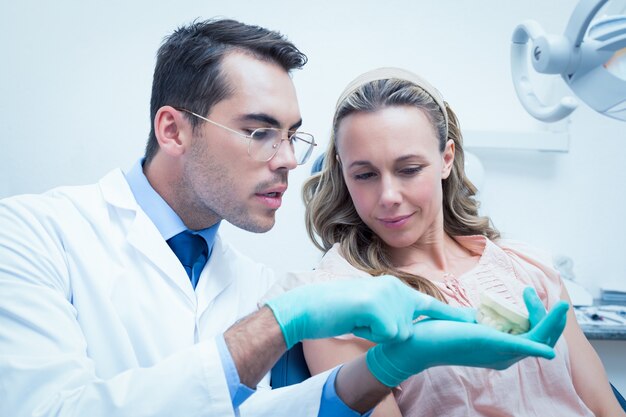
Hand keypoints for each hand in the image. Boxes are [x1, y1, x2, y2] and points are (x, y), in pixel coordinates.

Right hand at [264, 275, 474, 348]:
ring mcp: (389, 296)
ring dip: (376, 334)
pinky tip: (355, 320)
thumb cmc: (336, 310)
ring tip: (357, 320)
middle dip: (386, 332)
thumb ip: (391, 313)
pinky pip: (387, 336)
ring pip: (398, 335)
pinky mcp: (381, 308)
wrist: (310, 306)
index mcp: (394, 287)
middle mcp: (396, 288)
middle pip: (409, 328)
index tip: (475, 320)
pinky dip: (370, 335)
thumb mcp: (369, 309)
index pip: (428, 304)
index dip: (451, 316)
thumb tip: (402, 329)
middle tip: (363, 319)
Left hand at [366, 288, 568, 386]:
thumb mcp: (463, 325)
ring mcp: (501, 353)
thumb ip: (477, 321)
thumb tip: (480, 314)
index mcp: (500, 350)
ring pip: (540, 339)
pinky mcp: (495, 346)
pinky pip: (524, 349)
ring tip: (560, 304)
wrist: (416, 340)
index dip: (536, 312)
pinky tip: (549, 350)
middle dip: (549, 316)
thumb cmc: (436, 333)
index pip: (532, 333)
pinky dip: (539, 347)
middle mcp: (505, 356)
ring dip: (553, 321)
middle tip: (532, 291)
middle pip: (542, 337)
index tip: (525, 290)